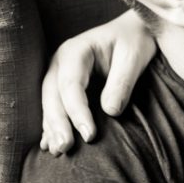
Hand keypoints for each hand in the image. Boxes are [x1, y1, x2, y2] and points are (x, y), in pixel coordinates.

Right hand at [40, 9, 156, 154]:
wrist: (133, 30)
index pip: (71, 85)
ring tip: (58, 152)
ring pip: (49, 103)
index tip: (90, 135)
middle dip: (57, 123)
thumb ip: (122, 82)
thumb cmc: (134, 41)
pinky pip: (53, 106)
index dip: (77, 112)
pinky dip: (51, 125)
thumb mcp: (134, 56)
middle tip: (66, 148)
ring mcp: (58, 73)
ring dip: (52, 128)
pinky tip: (49, 144)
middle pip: (52, 96)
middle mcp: (60, 62)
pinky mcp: (62, 84)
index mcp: (76, 51)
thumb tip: (110, 112)